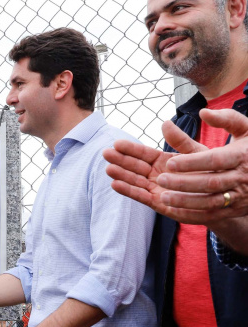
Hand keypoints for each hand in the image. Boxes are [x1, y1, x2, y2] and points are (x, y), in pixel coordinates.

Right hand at [104, 113, 243, 224]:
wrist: (221, 196)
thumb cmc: (210, 172)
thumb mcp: (196, 152)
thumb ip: (179, 140)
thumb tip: (164, 123)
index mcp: (163, 161)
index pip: (143, 153)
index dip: (130, 149)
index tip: (117, 143)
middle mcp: (156, 174)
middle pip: (135, 166)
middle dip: (120, 160)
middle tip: (106, 153)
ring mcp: (156, 189)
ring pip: (135, 180)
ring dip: (121, 175)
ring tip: (108, 168)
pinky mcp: (157, 203)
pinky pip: (141, 196)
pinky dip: (128, 191)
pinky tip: (115, 184)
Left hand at [156, 109, 247, 216]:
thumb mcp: (246, 130)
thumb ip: (226, 118)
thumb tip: (203, 112)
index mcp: (242, 156)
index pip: (215, 160)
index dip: (192, 163)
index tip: (169, 163)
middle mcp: (242, 178)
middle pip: (210, 182)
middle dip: (184, 183)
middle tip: (160, 180)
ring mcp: (239, 196)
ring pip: (210, 202)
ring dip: (185, 202)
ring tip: (163, 197)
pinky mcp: (235, 210)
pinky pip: (212, 216)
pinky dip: (192, 215)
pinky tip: (173, 211)